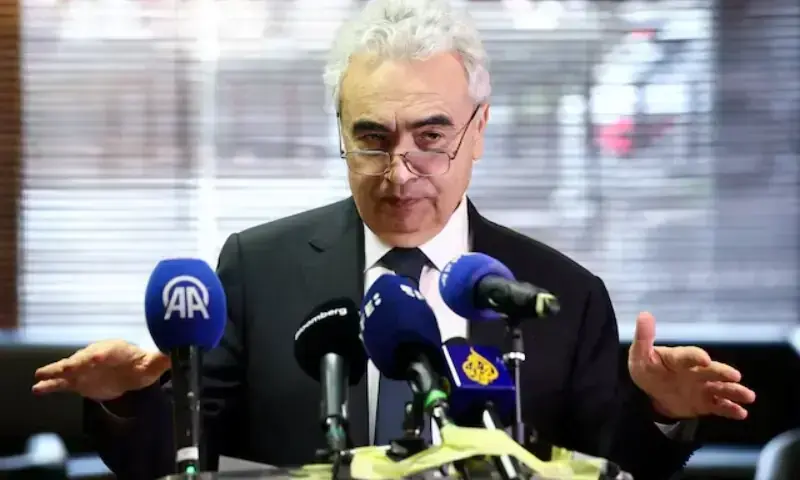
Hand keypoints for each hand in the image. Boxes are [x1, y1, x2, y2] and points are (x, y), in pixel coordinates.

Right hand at [32, 339, 169, 401]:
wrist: (132, 372)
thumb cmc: (143, 365)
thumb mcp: (155, 363)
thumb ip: (163, 359)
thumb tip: (179, 353)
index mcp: (118, 350)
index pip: (110, 351)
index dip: (104, 354)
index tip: (98, 358)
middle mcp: (98, 356)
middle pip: (86, 358)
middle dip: (78, 362)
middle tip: (68, 366)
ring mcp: (85, 369)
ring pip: (69, 369)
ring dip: (56, 372)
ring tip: (41, 376)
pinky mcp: (78, 382)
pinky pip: (62, 383)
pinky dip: (51, 385)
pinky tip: (38, 389)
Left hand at [628, 312, 755, 420]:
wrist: (653, 393)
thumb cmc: (648, 370)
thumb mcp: (640, 356)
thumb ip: (644, 339)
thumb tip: (644, 315)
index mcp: (679, 359)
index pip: (688, 356)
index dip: (695, 356)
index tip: (704, 359)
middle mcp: (695, 371)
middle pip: (710, 371)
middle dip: (722, 373)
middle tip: (735, 376)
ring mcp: (702, 387)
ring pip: (721, 388)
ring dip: (734, 391)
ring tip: (748, 396)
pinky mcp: (706, 403)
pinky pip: (719, 406)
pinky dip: (730, 409)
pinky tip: (741, 413)